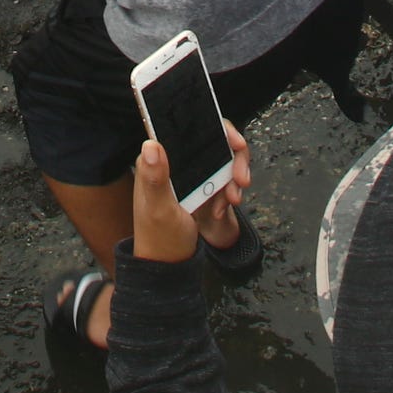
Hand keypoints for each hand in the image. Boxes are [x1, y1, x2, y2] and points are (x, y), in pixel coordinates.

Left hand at [127, 123, 248, 263]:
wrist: (171, 264)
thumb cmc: (159, 238)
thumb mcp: (158, 209)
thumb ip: (155, 178)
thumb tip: (151, 145)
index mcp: (158, 160)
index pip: (188, 129)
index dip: (216, 128)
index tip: (235, 141)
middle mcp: (174, 161)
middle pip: (213, 141)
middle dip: (233, 158)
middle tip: (241, 179)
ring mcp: (191, 174)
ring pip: (223, 160)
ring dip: (233, 178)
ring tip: (232, 199)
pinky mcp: (202, 186)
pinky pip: (224, 180)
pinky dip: (229, 193)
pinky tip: (220, 210)